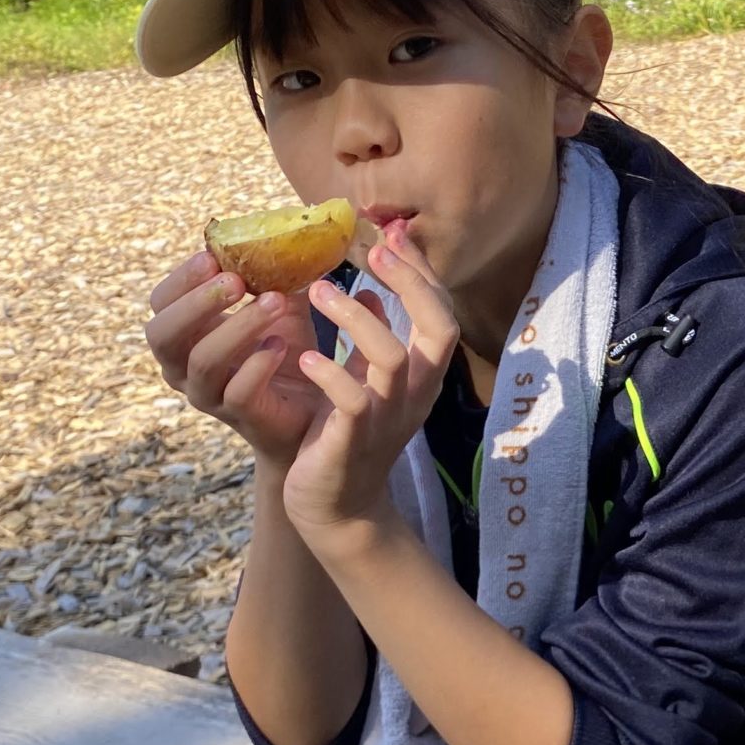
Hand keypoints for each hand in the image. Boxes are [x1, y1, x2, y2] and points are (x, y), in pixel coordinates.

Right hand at [144, 248, 323, 466]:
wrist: (310, 406)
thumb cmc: (282, 346)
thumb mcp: (276, 302)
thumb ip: (270, 270)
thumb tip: (281, 227)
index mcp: (182, 335)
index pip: (160, 304)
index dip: (180, 280)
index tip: (211, 255)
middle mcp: (181, 367)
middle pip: (162, 336)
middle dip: (196, 304)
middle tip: (234, 280)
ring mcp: (206, 395)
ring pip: (203, 361)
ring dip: (238, 327)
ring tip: (275, 302)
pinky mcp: (237, 417)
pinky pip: (236, 392)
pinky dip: (258, 365)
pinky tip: (280, 345)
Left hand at [282, 225, 462, 539]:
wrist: (337, 509)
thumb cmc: (347, 440)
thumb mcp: (367, 383)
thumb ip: (375, 341)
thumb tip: (379, 295)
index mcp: (421, 377)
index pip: (442, 314)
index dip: (421, 273)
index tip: (393, 235)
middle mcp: (415, 395)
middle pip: (439, 331)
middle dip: (411, 284)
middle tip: (371, 251)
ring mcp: (388, 419)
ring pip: (391, 359)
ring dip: (356, 319)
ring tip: (320, 293)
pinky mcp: (354, 442)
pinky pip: (353, 402)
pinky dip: (329, 374)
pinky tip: (302, 358)